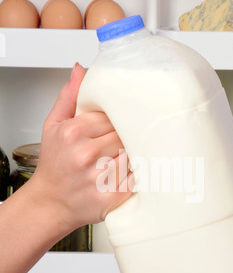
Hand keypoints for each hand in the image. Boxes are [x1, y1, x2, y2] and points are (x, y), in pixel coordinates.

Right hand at [29, 63, 131, 231]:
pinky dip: (140, 173)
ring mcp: (100, 176)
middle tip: (128, 140)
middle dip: (129, 136)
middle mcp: (86, 153)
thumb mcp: (53, 127)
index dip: (120, 119)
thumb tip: (80, 70)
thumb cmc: (55, 166)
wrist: (51, 202)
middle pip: (126, 133)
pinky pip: (138, 177)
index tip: (122, 123)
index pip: (113, 114)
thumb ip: (68, 98)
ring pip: (135, 152)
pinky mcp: (112, 195)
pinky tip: (134, 171)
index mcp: (74, 132)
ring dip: (137, 153)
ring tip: (130, 155)